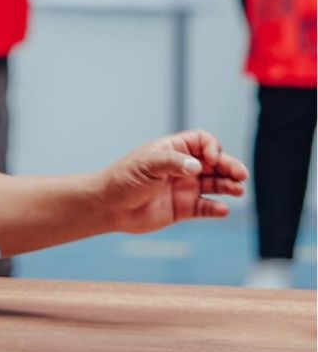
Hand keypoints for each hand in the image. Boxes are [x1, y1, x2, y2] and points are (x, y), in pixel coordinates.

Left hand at [100, 130, 247, 234]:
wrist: (109, 206)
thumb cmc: (123, 178)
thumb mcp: (146, 164)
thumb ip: (172, 163)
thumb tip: (197, 166)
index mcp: (173, 150)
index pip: (202, 142)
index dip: (212, 148)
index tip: (211, 160)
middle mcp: (182, 167)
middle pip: (215, 163)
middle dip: (229, 166)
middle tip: (241, 175)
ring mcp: (185, 187)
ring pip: (216, 184)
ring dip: (229, 186)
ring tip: (237, 191)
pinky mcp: (184, 208)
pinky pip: (207, 207)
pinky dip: (216, 209)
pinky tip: (221, 210)